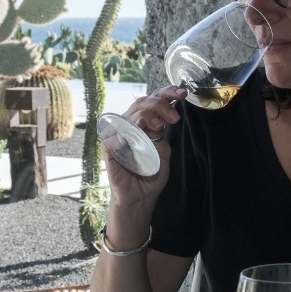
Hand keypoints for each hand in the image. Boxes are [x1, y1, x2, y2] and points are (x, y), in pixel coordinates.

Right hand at [101, 85, 186, 205]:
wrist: (140, 198)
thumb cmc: (151, 175)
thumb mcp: (163, 151)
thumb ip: (161, 134)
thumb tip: (163, 118)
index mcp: (142, 123)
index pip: (152, 100)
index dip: (166, 93)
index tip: (182, 93)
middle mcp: (128, 125)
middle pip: (142, 103)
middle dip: (160, 104)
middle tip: (174, 117)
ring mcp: (117, 135)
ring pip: (131, 114)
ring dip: (148, 115)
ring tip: (160, 125)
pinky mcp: (109, 148)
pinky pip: (117, 134)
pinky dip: (129, 129)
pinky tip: (139, 128)